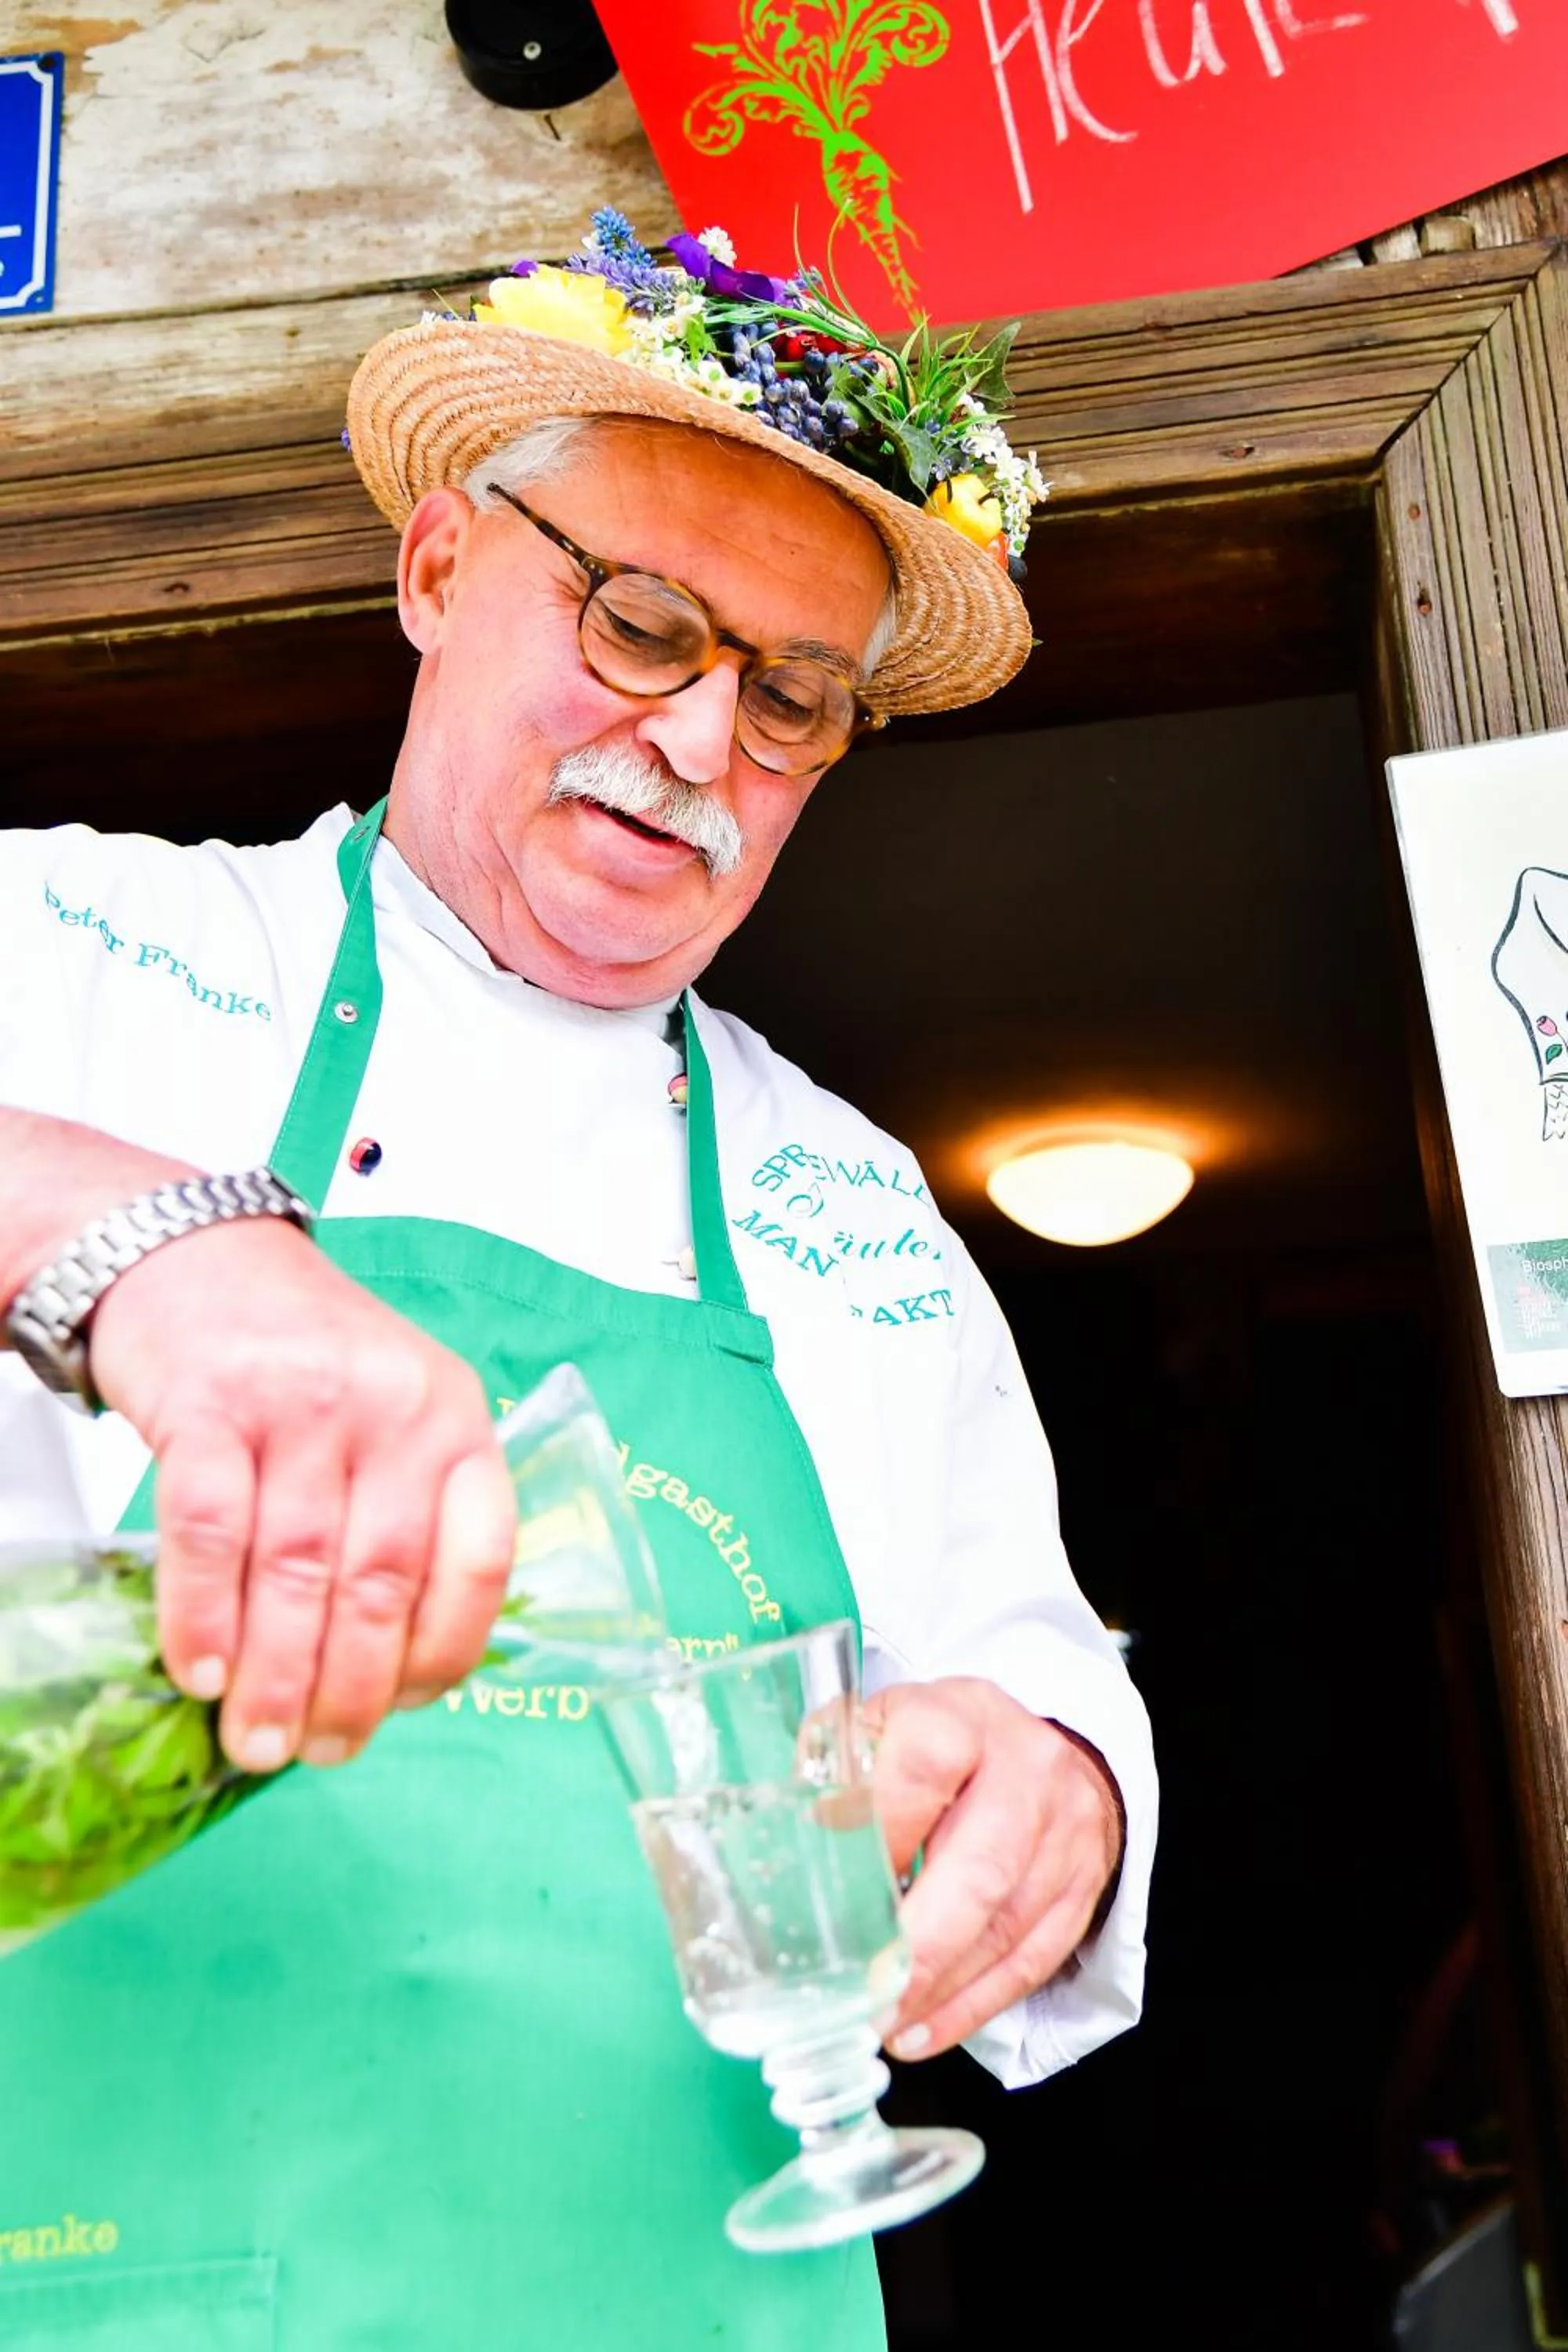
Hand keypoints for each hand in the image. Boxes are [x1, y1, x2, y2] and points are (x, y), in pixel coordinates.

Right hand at [89, 1217, 515, 1773]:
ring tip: (254, 1739)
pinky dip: (203, 1613)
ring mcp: (302, 1401)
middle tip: (312, 1753)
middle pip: (380, 1581)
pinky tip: (199, 1670)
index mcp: (456, 1419)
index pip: (481, 1557)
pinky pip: (210, 1530)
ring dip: (273, 1673)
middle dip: (348, 1690)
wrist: (192, 1255)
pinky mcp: (211, 1402)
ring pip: (296, 1568)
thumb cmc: (302, 1357)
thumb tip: (393, 1671)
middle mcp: (393, 1408)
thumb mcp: (393, 1411)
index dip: (447, 1651)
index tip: (403, 1710)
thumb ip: (407, 1514)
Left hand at [862, 1677, 1123, 2060]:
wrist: (1048, 1755)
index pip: (925, 1767)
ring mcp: (1065, 1833)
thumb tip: (789, 1839)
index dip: (883, 1830)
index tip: (839, 1883)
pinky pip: (1033, 1961)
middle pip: (982, 1867)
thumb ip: (840, 1771)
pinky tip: (925, 2031)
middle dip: (919, 1946)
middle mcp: (1028, 1771)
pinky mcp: (1083, 1887)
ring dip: (940, 1990)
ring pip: (1008, 1926)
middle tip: (866, 1996)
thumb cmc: (945, 1747)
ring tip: (882, 2024)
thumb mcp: (888, 1726)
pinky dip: (974, 2006)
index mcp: (964, 1718)